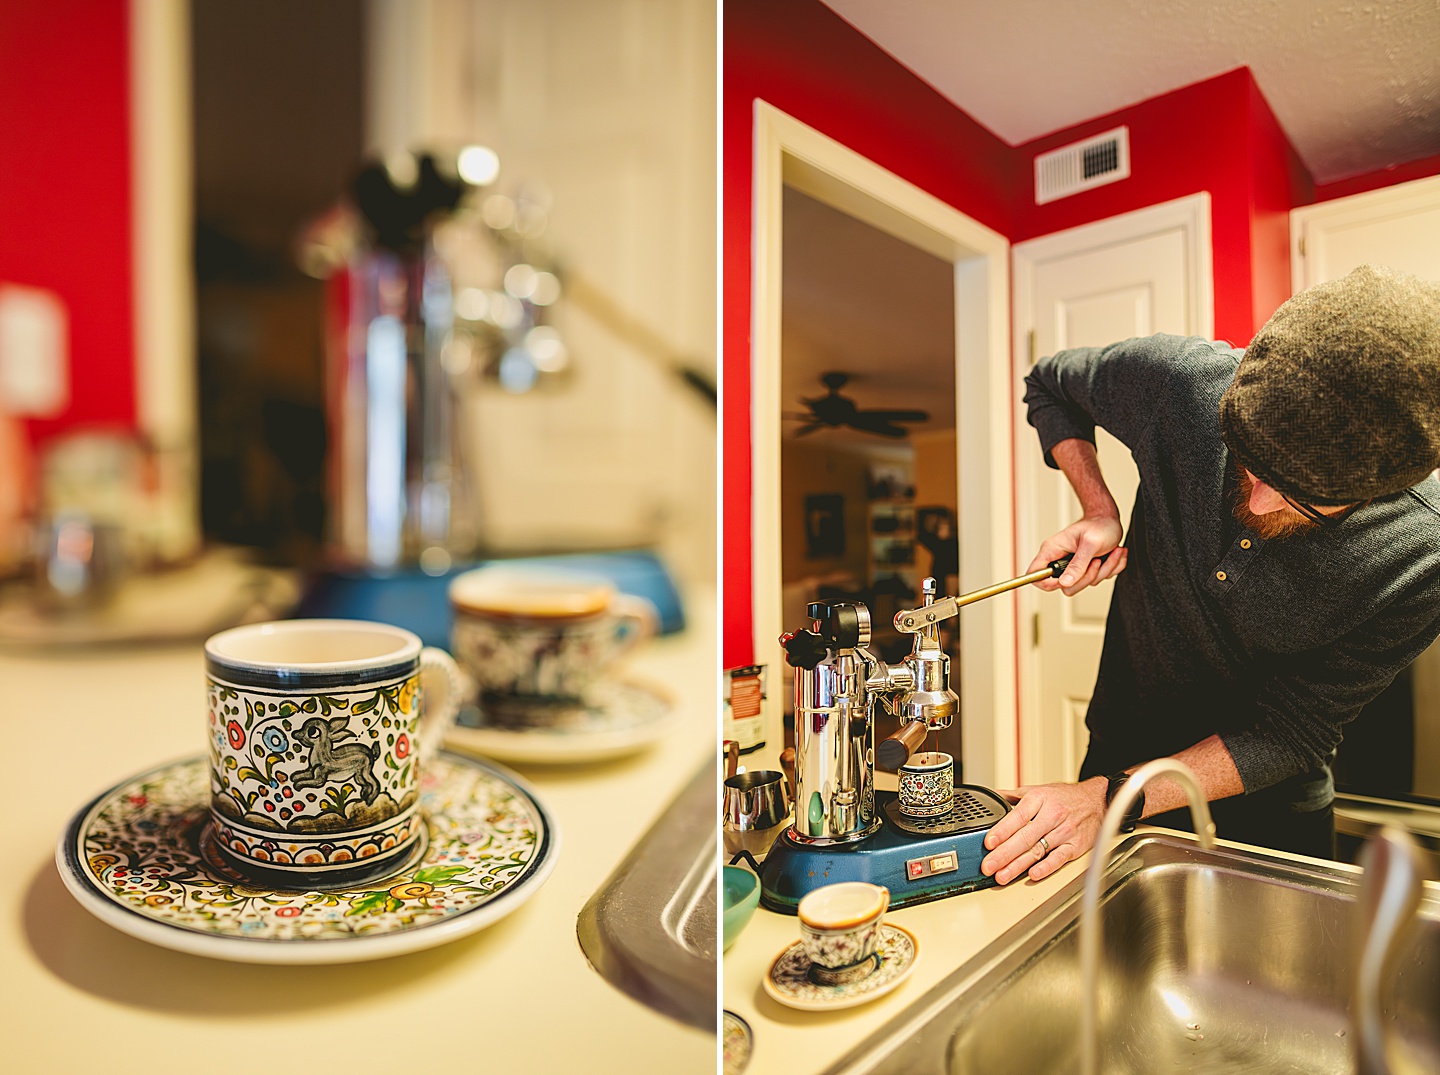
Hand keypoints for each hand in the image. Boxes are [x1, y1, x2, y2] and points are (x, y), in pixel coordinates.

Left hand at [980, 777, 1107, 884]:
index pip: (1018, 816)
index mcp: (1039, 799)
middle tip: (988, 866)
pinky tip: (1033, 874)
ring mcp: (1064, 832)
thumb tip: (990, 797)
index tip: (989, 842)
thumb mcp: (1037, 790)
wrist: (1097, 800)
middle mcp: (1051, 816)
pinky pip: (1059, 858)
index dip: (1002, 830)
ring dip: (1018, 865)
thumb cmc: (1065, 797)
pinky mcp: (1075, 846)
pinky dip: (1046, 867)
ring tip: (1002, 875)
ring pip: (1038, 850)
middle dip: (1004, 854)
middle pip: (1025, 837)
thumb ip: (1012, 796)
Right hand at [1027, 515, 1125, 595]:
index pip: (1036, 574)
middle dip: (1086, 578)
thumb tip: (1064, 583)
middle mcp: (1059, 560)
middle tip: (1096, 561)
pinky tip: (1111, 555)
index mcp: (1052, 550)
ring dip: (1102, 571)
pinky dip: (1108, 570)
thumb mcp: (1090, 544)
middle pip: (1064, 586)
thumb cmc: (1099, 526)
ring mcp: (1072, 566)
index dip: (1048, 583)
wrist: (1110, 520)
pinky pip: (1094, 581)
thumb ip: (1077, 565)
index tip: (1068, 580)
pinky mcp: (1084, 570)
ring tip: (1110, 553)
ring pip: (1081, 584)